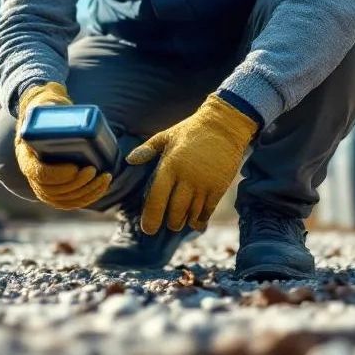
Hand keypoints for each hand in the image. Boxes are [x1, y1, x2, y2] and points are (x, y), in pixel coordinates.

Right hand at [15, 82, 111, 208]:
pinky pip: (70, 201)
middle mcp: (32, 174)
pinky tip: (102, 186)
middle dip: (76, 184)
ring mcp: (43, 185)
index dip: (57, 175)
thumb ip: (47, 106)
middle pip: (52, 191)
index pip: (38, 173)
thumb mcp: (43, 105)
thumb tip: (55, 107)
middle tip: (94, 171)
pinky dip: (88, 197)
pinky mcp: (57, 190)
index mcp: (26, 155)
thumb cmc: (46, 111)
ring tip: (104, 178)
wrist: (44, 120)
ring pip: (63, 200)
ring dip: (86, 192)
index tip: (75, 167)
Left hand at [125, 93, 257, 234]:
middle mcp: (186, 177)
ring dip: (185, 222)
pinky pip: (208, 211)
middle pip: (175, 211)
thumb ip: (147, 149)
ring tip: (181, 222)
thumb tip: (129, 160)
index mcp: (170, 165)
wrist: (224, 125)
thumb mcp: (167, 135)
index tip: (148, 229)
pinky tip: (196, 220)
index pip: (157, 198)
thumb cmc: (192, 130)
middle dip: (171, 222)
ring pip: (191, 214)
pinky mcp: (219, 187)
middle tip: (169, 224)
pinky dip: (201, 219)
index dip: (151, 217)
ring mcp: (204, 184)